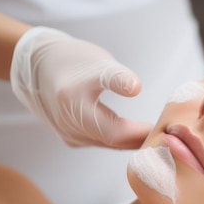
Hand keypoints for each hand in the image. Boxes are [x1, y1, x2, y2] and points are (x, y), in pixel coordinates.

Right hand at [10, 27, 152, 148]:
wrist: (36, 64)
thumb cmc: (71, 59)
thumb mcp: (97, 62)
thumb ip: (117, 77)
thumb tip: (136, 88)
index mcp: (75, 109)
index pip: (116, 133)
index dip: (141, 133)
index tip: (164, 127)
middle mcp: (70, 128)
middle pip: (113, 142)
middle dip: (140, 139)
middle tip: (166, 133)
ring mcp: (69, 135)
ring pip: (107, 144)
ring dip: (131, 140)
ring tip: (155, 133)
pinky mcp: (71, 136)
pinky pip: (100, 141)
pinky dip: (118, 138)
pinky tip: (135, 133)